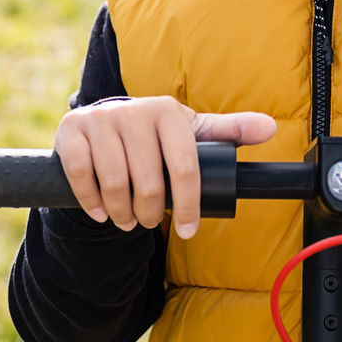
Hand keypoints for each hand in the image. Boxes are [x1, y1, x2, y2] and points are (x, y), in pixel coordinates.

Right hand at [54, 97, 275, 238]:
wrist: (105, 125)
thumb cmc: (158, 136)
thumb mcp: (192, 132)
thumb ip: (230, 131)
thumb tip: (270, 128)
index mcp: (168, 111)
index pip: (185, 167)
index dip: (187, 205)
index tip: (187, 230)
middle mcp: (135, 110)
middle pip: (147, 182)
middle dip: (149, 214)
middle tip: (148, 222)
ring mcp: (100, 119)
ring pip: (113, 182)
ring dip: (121, 213)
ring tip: (127, 219)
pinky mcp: (71, 130)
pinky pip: (79, 176)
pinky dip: (91, 202)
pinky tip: (101, 212)